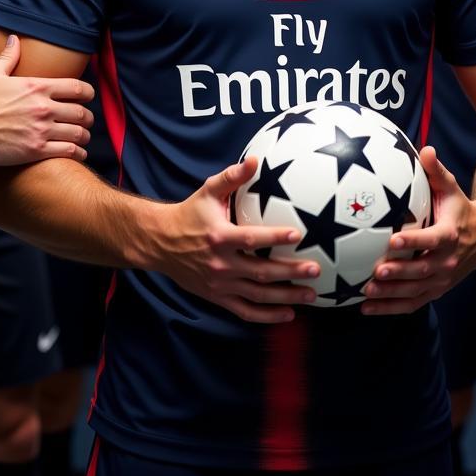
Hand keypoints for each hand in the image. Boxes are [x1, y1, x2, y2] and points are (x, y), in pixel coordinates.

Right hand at [0, 34, 94, 165]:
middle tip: (85, 120)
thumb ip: (9, 57)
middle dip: (87, 117)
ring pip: (78, 133)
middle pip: (82, 112)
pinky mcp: (37, 150)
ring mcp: (42, 130)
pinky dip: (78, 152)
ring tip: (82, 136)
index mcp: (38, 87)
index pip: (77, 87)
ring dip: (84, 135)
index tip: (87, 97)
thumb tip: (14, 39)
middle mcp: (44, 108)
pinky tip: (78, 151)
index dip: (88, 93)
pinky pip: (69, 151)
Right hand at [147, 158, 319, 323]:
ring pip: (257, 295)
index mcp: (219, 237)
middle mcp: (220, 264)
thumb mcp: (207, 191)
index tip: (298, 235)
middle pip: (261, 271)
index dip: (274, 237)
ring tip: (311, 294)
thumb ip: (231, 177)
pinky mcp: (218, 297)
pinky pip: (245, 311)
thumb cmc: (189, 214)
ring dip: (286, 297)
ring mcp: (220, 284)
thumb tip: (255, 160)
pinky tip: (288, 314)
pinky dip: (267, 315)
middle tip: (316, 269)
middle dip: (290, 272)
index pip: (251, 239)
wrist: (160, 243)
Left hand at [361, 146, 475, 314]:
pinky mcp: (435, 290)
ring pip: (415, 291)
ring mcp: (441, 280)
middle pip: (421, 270)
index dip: (414, 240)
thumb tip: (425, 149)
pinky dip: (391, 308)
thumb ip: (436, 171)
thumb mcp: (451, 187)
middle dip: (399, 272)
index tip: (393, 239)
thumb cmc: (458, 208)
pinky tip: (366, 308)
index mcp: (450, 235)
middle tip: (375, 271)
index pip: (432, 239)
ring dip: (391, 294)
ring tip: (366, 292)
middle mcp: (447, 261)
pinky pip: (412, 303)